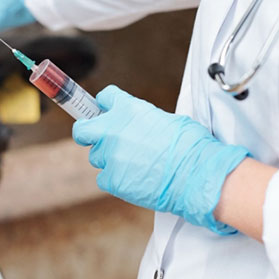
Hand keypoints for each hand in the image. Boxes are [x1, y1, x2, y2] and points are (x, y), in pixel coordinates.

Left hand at [73, 86, 250, 234]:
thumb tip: (142, 125)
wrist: (195, 176)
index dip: (106, 106)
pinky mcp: (111, 179)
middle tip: (96, 139)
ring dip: (110, 160)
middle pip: (83, 130)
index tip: (107, 112)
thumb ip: (144, 120)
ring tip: (135, 165)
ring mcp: (110, 156)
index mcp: (129, 109)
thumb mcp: (169, 120)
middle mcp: (113, 130)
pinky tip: (136, 180)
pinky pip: (105, 179)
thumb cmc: (190, 147)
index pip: (104, 98)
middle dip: (87, 133)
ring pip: (97, 157)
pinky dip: (117, 180)